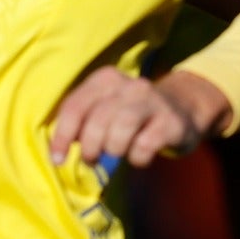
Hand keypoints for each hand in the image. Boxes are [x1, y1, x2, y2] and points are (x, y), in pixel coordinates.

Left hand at [50, 67, 230, 168]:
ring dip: (113, 150)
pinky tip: (140, 154)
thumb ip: (81, 120)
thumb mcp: (104, 108)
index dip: (62, 136)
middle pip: (96, 121)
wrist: (182, 108)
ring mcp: (152, 101)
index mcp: (105, 79)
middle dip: (90, 147)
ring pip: (120, 131)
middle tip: (93, 157)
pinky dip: (137, 158)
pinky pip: (144, 146)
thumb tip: (59, 148)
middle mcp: (129, 85)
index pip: (74, 106)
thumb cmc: (131, 114)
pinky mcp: (171, 121)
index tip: (57, 159)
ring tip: (117, 152)